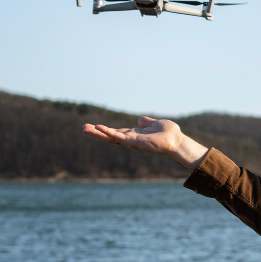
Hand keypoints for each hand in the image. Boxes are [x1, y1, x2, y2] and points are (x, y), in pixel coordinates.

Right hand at [82, 116, 207, 169]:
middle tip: (83, 128)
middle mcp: (131, 139)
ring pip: (111, 137)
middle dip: (97, 133)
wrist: (177, 141)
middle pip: (110, 136)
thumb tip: (140, 120)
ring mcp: (132, 141)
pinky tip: (99, 128)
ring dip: (98, 133)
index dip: (105, 130)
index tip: (93, 126)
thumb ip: (147, 123)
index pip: (116, 132)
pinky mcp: (134, 142)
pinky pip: (119, 137)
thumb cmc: (170, 134)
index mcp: (134, 134)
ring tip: (85, 128)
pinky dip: (108, 132)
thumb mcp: (156, 124)